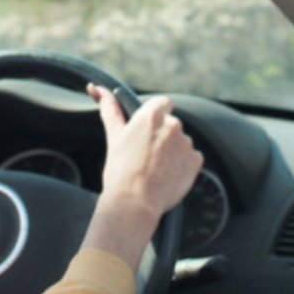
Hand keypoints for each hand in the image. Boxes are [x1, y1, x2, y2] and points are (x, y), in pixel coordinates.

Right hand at [80, 84, 202, 270]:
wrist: (134, 203)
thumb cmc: (120, 170)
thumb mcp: (114, 136)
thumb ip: (110, 110)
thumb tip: (98, 90)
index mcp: (152, 114)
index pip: (163, 103)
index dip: (155, 116)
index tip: (147, 129)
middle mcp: (173, 124)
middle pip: (170, 124)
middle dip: (161, 136)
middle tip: (145, 154)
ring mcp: (186, 143)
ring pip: (179, 142)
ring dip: (171, 151)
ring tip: (154, 169)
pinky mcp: (195, 161)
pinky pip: (190, 158)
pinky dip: (181, 164)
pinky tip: (166, 175)